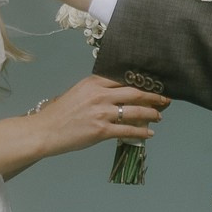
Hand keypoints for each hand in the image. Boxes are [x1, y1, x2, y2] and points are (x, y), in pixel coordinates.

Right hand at [29, 75, 167, 157]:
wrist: (45, 130)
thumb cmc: (59, 113)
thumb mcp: (78, 92)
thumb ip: (97, 91)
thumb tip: (118, 95)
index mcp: (94, 82)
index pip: (124, 79)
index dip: (142, 83)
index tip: (153, 86)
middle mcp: (100, 94)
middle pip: (135, 93)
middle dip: (153, 97)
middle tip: (165, 100)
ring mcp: (101, 112)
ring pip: (135, 111)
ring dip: (151, 114)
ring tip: (159, 116)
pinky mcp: (101, 130)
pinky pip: (127, 130)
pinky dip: (141, 132)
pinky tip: (149, 133)